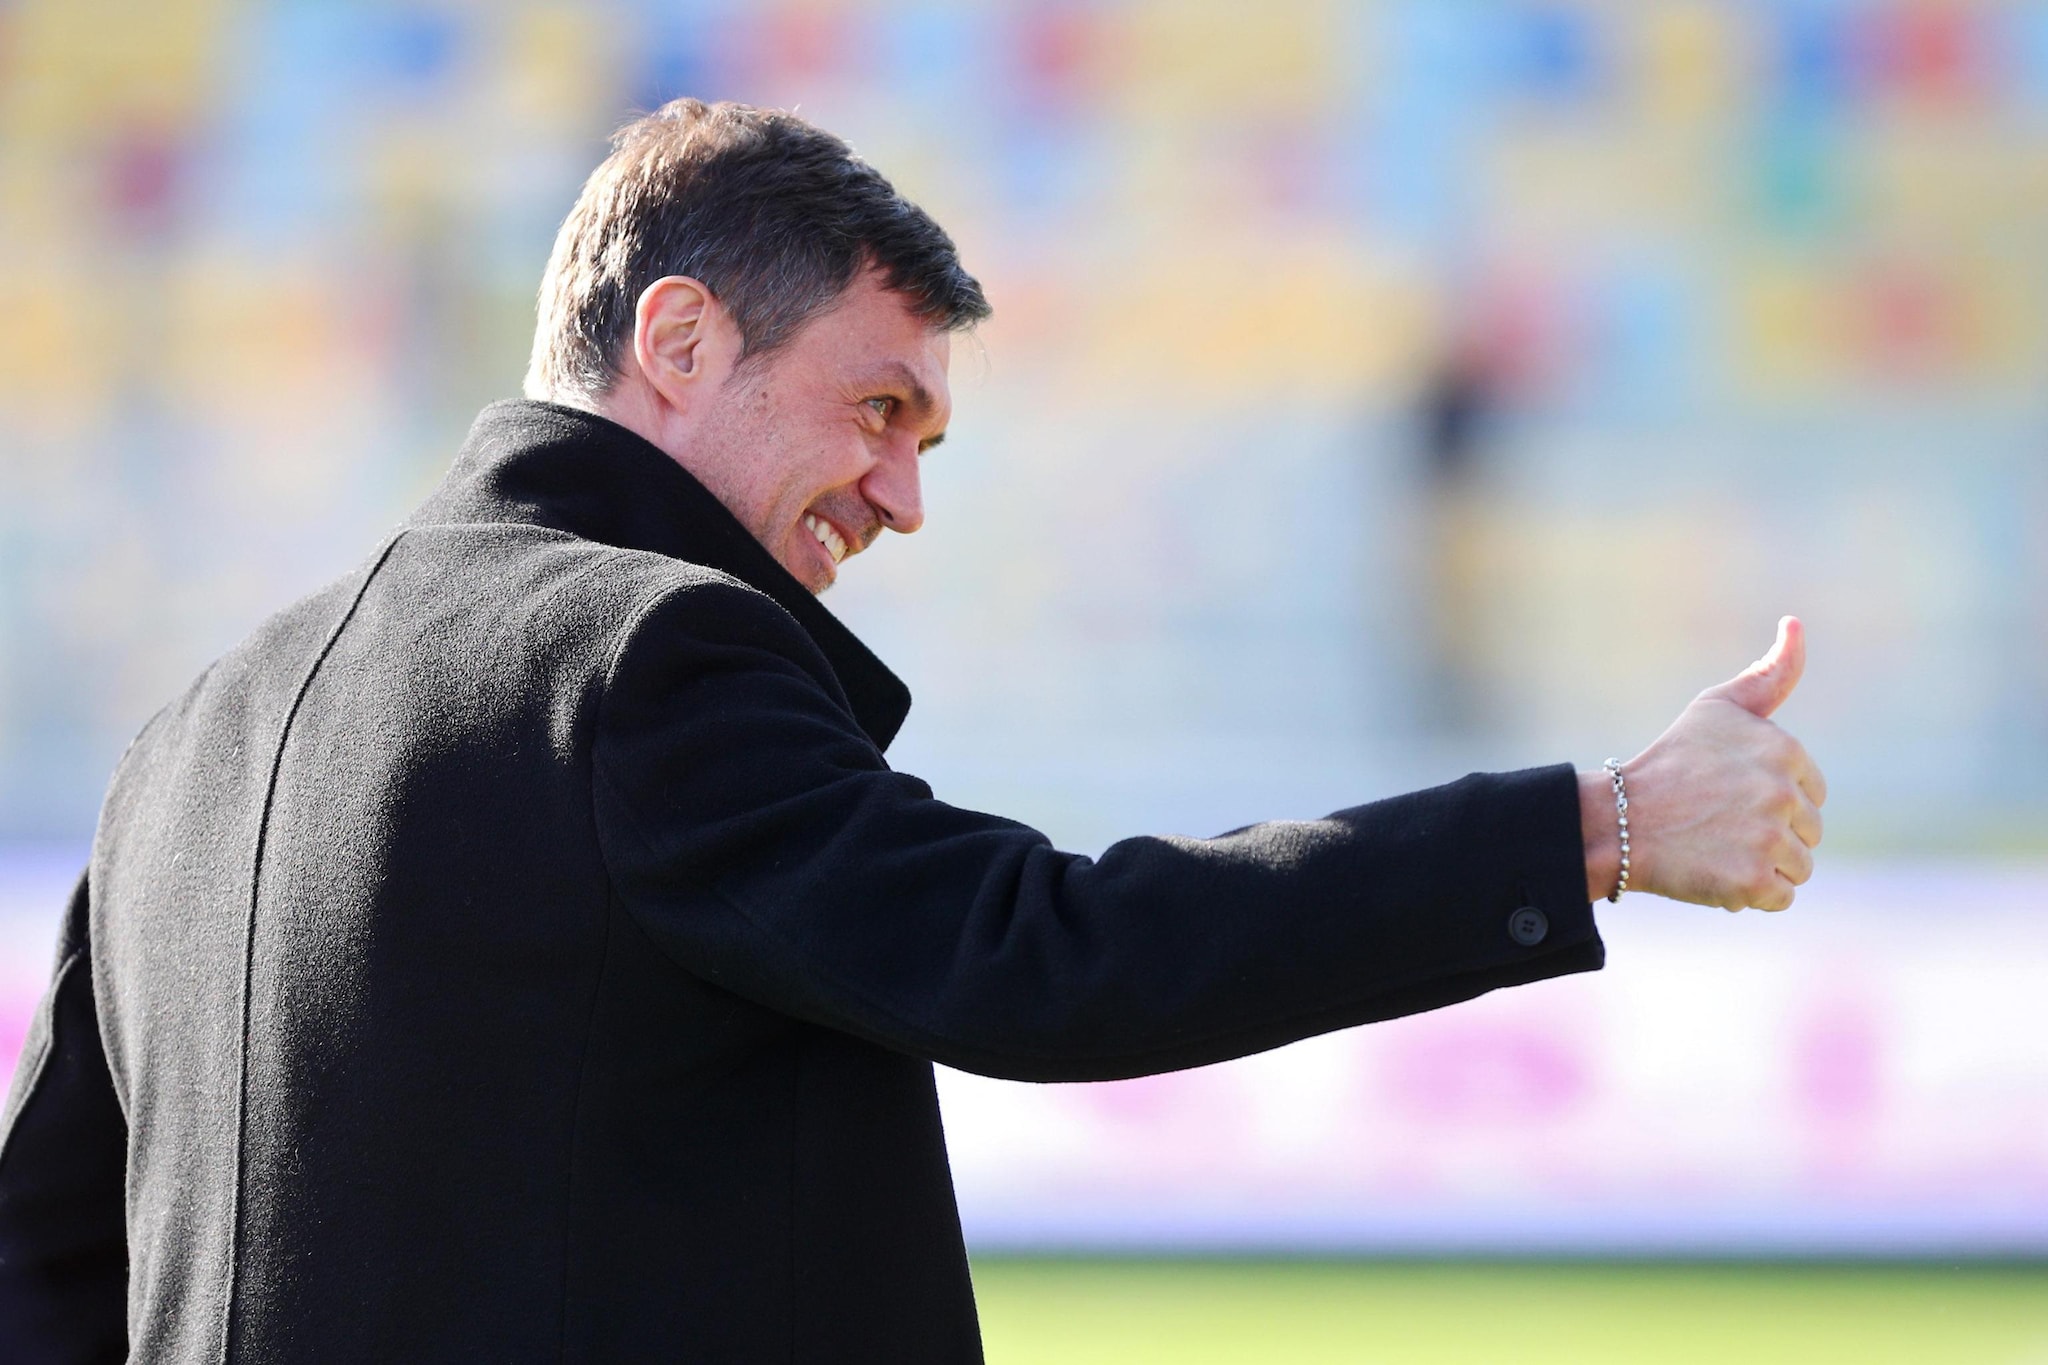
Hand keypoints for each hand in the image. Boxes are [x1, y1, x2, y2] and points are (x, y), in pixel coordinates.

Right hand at [1580, 617, 1826, 910]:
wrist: (1617, 821)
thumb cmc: (1670, 762)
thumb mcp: (1718, 708)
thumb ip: (1769, 674)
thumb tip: (1797, 623)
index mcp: (1784, 749)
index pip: (1812, 792)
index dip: (1773, 799)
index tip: (1728, 795)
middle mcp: (1782, 792)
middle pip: (1810, 831)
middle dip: (1771, 834)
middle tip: (1717, 824)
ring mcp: (1769, 838)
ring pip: (1799, 866)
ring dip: (1763, 865)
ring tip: (1716, 848)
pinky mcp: (1753, 881)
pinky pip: (1781, 898)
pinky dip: (1751, 894)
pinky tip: (1715, 872)